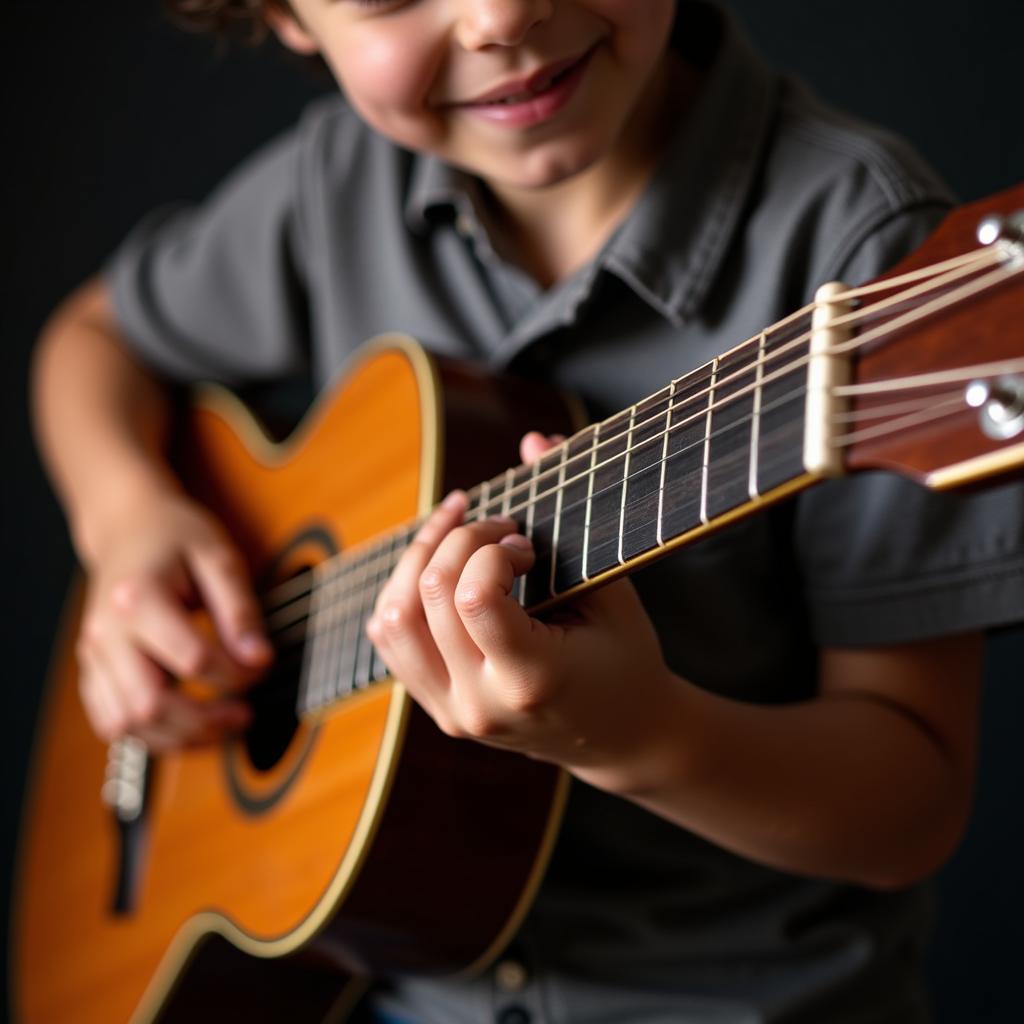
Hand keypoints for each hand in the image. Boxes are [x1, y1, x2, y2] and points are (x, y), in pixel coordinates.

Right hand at [75, 490, 272, 751]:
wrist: (127, 527)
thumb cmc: (175, 537)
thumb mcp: (219, 557)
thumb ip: (240, 610)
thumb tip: (259, 660)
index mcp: (137, 597)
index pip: (192, 659)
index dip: (237, 674)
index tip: (262, 666)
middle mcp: (105, 632)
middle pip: (149, 704)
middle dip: (205, 720)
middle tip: (245, 713)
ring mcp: (92, 655)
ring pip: (127, 725)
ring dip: (179, 736)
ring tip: (222, 723)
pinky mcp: (92, 671)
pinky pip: (112, 723)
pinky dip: (152, 735)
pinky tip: (189, 724)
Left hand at [367, 433, 675, 788]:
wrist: (619, 737)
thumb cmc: (626, 661)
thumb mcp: (611, 591)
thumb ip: (571, 518)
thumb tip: (535, 438)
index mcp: (531, 680)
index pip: (473, 599)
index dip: (491, 551)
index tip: (525, 547)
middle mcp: (478, 703)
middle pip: (429, 596)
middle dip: (459, 540)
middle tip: (499, 529)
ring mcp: (450, 712)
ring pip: (393, 618)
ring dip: (418, 559)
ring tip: (457, 532)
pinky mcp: (436, 708)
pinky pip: (391, 640)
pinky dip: (405, 592)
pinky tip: (440, 566)